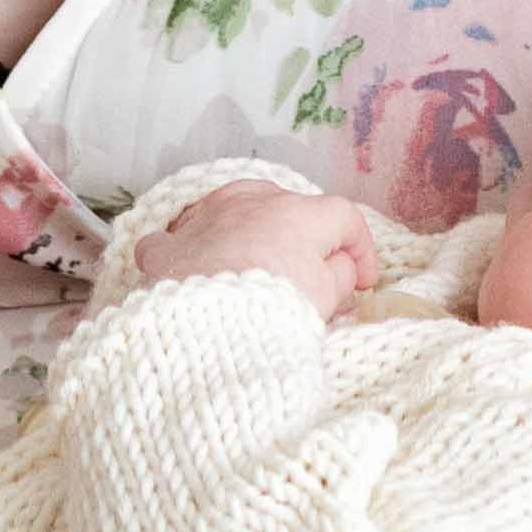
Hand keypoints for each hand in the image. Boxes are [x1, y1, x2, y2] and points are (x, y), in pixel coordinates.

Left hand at [130, 179, 375, 307]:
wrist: (209, 327)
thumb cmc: (275, 308)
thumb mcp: (326, 296)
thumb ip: (340, 275)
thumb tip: (340, 267)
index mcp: (297, 213)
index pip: (342, 218)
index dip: (359, 248)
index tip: (363, 281)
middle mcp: (248, 203)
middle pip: (284, 206)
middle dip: (301, 236)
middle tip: (310, 273)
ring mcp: (204, 219)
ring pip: (229, 208)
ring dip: (246, 231)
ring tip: (254, 264)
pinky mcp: (168, 246)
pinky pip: (179, 237)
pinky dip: (191, 249)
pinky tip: (195, 267)